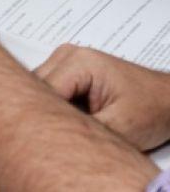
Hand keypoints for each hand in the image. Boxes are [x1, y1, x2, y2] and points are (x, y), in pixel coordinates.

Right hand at [35, 44, 169, 149]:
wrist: (167, 99)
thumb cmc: (152, 108)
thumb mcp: (118, 127)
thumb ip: (80, 129)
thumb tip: (50, 136)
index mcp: (79, 62)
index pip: (41, 92)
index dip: (44, 118)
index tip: (51, 135)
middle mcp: (67, 55)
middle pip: (35, 88)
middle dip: (47, 113)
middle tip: (67, 131)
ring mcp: (64, 60)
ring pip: (37, 89)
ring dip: (51, 110)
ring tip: (77, 122)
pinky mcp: (66, 69)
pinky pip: (47, 89)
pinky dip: (55, 106)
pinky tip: (75, 116)